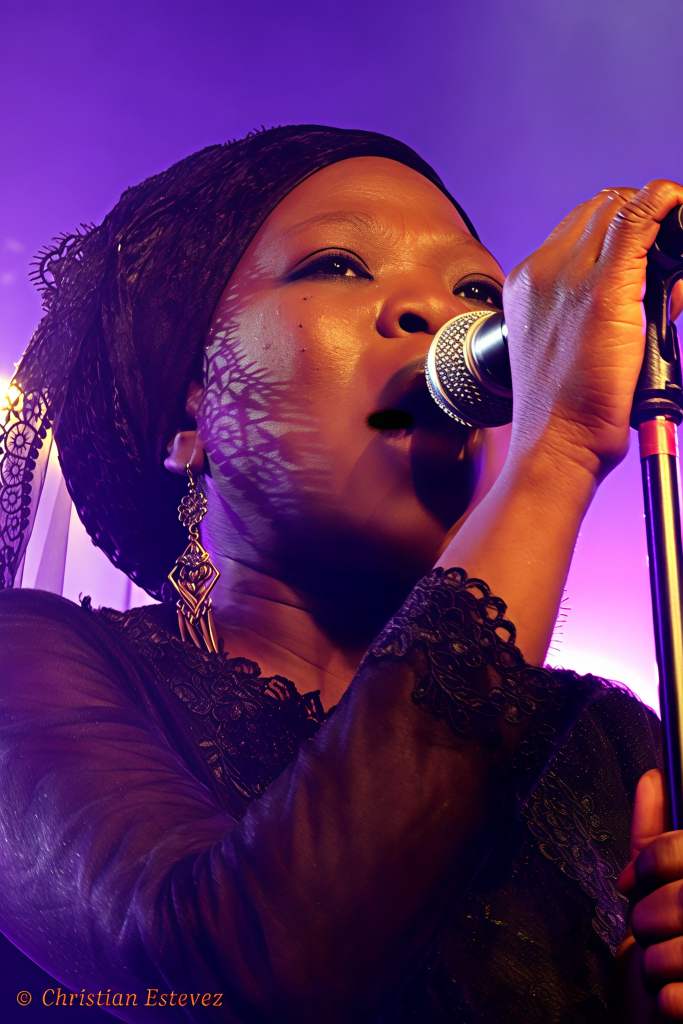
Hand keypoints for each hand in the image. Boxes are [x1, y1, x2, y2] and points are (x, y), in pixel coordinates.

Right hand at [503, 182, 682, 483]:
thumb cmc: (570, 410)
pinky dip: (668, 205)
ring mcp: (570, 276)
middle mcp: (543, 271)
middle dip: (645, 221)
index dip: (623, 229)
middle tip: (670, 264)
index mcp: (528, 284)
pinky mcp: (604, 288)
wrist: (558, 444)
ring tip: (673, 278)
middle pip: (601, 208)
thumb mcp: (572, 346)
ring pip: (622, 206)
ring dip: (661, 221)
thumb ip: (597, 308)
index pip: (582, 226)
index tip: (649, 257)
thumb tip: (656, 284)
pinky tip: (679, 209)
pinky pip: (641, 217)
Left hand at [617, 767, 682, 1018]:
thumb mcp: (659, 888)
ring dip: (656, 962)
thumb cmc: (667, 951)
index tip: (637, 880)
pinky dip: (667, 999)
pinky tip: (670, 998)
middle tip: (650, 931)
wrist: (666, 1022)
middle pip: (682, 898)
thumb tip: (653, 779)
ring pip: (678, 948)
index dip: (654, 862)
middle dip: (649, 916)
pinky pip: (681, 997)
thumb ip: (656, 839)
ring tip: (664, 967)